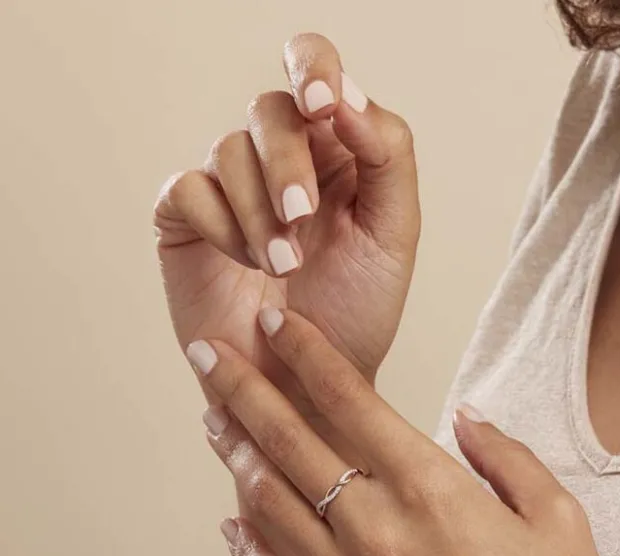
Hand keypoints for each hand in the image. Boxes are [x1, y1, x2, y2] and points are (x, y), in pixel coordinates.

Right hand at [153, 33, 419, 394]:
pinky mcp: (188, 219)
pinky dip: (221, 226)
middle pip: (269, 110)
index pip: (317, 72)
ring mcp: (232, 189)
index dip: (314, 68)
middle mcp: (282, 163)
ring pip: (228, 150)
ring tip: (284, 267)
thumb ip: (387, 155)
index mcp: (337, 155)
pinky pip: (188, 189)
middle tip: (302, 218)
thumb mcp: (393, 236)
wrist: (312, 385)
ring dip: (260, 211)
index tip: (323, 104)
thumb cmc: (357, 316)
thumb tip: (345, 94)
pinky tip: (244, 264)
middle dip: (286, 163)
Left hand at [184, 307, 619, 555]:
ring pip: (271, 507)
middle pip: (291, 444)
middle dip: (243, 389)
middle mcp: (378, 530)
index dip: (305, 353)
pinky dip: (249, 551)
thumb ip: (506, 457)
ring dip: (237, 457)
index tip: (273, 321)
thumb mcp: (559, 518)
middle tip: (206, 353)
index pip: (351, 400)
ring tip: (210, 423)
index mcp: (432, 489)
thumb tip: (467, 416)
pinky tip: (232, 525)